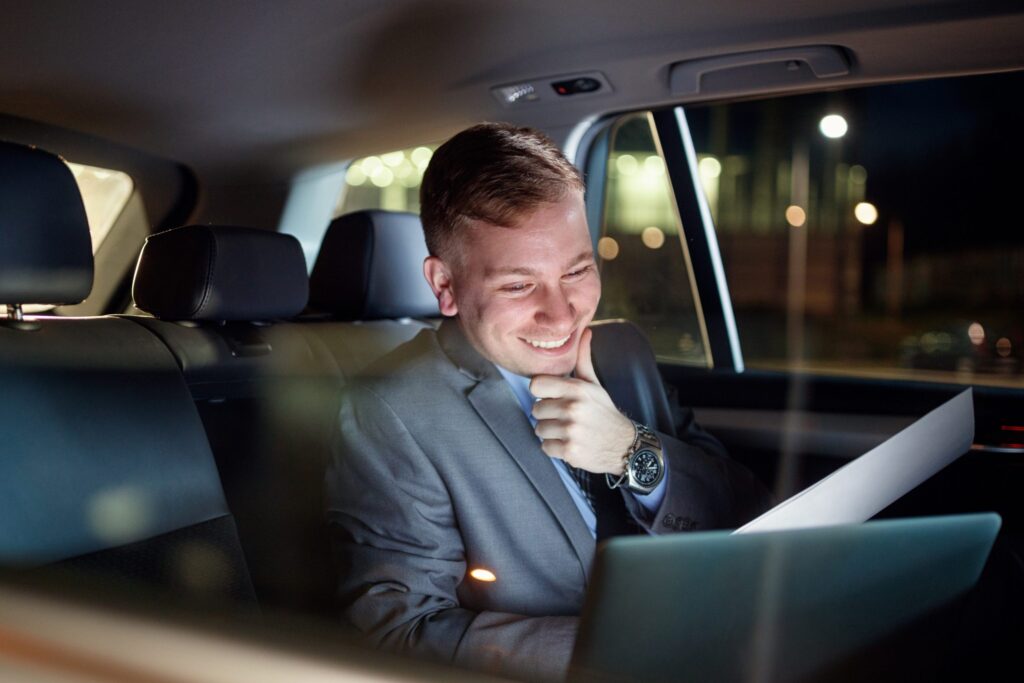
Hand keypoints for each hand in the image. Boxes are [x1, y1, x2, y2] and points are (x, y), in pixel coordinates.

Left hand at [530, 328, 633, 474]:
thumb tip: (585, 331)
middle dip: (547, 415)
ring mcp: (571, 431)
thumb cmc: (604, 412)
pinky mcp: (570, 451)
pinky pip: (545, 447)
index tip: (552, 397)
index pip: (536, 385)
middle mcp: (573, 408)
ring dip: (550, 432)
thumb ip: (583, 359)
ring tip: (567, 431)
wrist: (624, 445)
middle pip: (536, 409)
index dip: (542, 392)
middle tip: (564, 417)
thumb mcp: (594, 385)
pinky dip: (554, 448)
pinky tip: (569, 443)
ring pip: (539, 429)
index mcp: (577, 389)